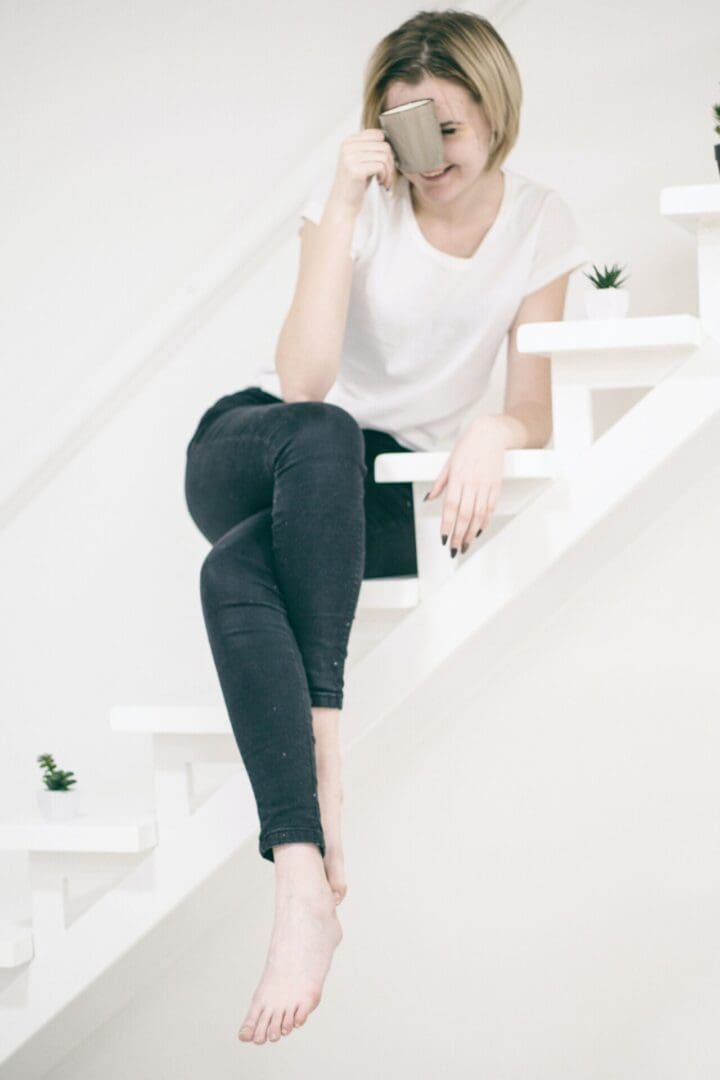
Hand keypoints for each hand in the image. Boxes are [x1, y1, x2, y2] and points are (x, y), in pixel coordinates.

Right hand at [331, 129, 396, 214]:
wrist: (343, 204)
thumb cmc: (355, 184)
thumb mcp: (361, 160)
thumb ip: (370, 148)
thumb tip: (388, 138)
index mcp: (349, 141)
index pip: (377, 135)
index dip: (385, 150)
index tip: (384, 164)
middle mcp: (348, 147)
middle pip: (383, 146)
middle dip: (390, 162)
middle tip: (386, 175)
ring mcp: (350, 157)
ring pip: (384, 156)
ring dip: (389, 171)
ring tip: (384, 181)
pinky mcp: (356, 170)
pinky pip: (381, 166)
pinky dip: (385, 176)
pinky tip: (380, 183)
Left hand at [424, 418, 506, 554]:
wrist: (491, 434)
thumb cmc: (467, 446)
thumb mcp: (449, 462)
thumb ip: (439, 483)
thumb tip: (428, 499)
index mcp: (457, 476)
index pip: (450, 506)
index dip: (447, 524)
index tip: (443, 538)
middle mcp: (472, 482)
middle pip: (465, 514)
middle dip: (458, 535)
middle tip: (454, 549)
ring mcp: (485, 484)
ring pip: (479, 514)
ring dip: (471, 532)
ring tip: (465, 545)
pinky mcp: (496, 485)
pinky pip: (490, 507)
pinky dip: (485, 521)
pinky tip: (478, 531)